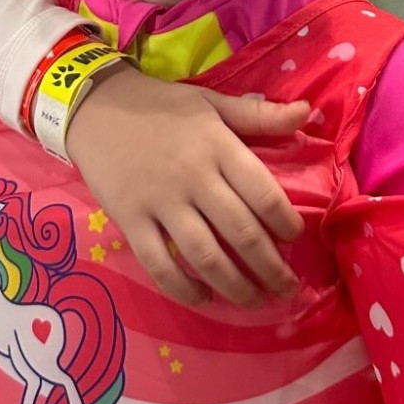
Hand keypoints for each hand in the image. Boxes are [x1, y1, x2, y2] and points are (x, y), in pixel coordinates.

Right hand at [68, 62, 307, 309]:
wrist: (95, 105)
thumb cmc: (161, 105)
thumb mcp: (213, 101)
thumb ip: (259, 115)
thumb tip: (307, 113)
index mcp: (218, 147)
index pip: (264, 194)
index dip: (287, 223)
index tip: (296, 238)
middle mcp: (193, 177)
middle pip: (241, 233)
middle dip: (270, 267)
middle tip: (288, 287)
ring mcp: (160, 202)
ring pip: (205, 256)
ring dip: (236, 286)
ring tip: (256, 301)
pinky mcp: (130, 220)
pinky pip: (160, 264)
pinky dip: (184, 288)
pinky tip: (205, 298)